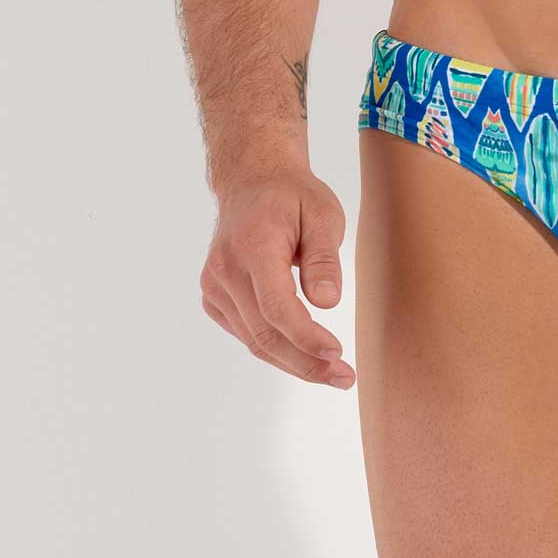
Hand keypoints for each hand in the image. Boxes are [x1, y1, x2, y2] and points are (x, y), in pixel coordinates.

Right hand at [200, 166, 355, 389]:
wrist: (252, 179)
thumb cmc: (293, 196)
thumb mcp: (323, 213)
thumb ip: (324, 259)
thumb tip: (327, 303)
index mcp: (253, 245)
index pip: (277, 306)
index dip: (307, 338)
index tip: (338, 353)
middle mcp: (225, 269)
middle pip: (265, 333)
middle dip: (306, 362)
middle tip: (343, 378)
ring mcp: (214, 285)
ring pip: (254, 340)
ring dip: (293, 362)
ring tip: (332, 373)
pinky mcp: (214, 297)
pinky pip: (246, 332)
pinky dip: (274, 347)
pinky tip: (302, 352)